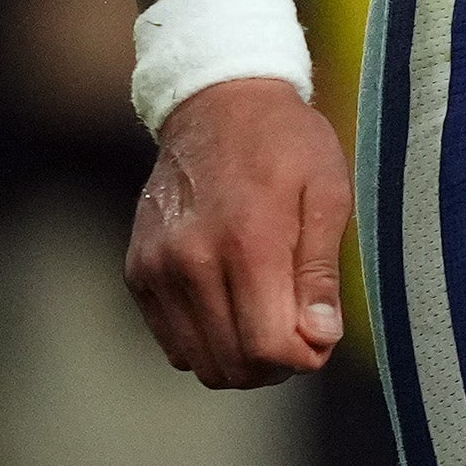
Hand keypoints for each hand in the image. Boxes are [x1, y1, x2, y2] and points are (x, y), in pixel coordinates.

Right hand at [128, 78, 353, 387]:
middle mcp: (192, 261)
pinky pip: (172, 341)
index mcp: (248, 241)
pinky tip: (230, 303)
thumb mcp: (327, 193)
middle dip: (274, 364)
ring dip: (238, 358)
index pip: (268, 347)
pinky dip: (204, 340)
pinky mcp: (138, 271)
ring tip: (266, 317)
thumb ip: (321, 272)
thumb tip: (320, 338)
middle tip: (297, 329)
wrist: (217, 101)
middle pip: (233, 365)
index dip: (303, 357)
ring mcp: (157, 269)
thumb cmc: (284, 143)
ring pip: (199, 362)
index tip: (319, 335)